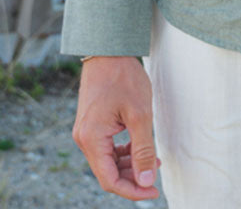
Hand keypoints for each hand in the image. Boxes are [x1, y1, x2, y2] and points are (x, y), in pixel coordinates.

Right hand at [73, 56, 160, 200]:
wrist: (108, 50)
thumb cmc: (124, 78)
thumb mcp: (140, 114)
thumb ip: (143, 150)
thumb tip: (146, 182)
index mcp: (92, 139)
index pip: (110, 180)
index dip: (132, 190)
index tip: (153, 191)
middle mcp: (84, 139)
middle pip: (108, 173)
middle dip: (133, 177)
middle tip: (156, 173)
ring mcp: (86, 131)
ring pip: (108, 161)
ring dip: (129, 164)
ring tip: (153, 159)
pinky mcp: (92, 125)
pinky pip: (107, 148)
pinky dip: (123, 152)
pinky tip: (140, 146)